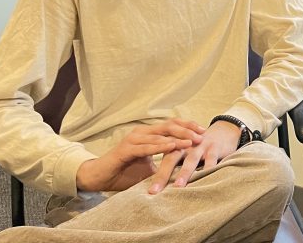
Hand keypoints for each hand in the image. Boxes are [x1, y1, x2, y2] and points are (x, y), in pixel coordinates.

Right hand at [75, 118, 204, 192]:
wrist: (99, 177)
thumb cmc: (124, 172)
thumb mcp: (149, 168)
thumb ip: (164, 164)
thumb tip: (184, 170)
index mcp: (149, 135)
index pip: (172, 125)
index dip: (188, 126)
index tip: (204, 131)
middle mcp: (142, 133)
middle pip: (169, 126)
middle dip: (187, 129)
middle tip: (202, 134)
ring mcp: (133, 139)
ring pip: (159, 135)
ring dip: (177, 138)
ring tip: (192, 141)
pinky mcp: (125, 149)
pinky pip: (146, 147)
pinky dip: (160, 146)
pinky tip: (171, 147)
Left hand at [147, 119, 243, 193]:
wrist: (225, 130)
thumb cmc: (200, 146)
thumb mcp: (186, 151)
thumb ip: (174, 164)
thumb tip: (157, 185)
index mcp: (176, 144)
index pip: (161, 159)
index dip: (153, 173)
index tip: (146, 191)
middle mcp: (186, 144)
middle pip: (171, 158)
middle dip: (162, 175)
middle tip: (154, 191)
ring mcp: (201, 145)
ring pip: (191, 159)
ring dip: (184, 172)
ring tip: (178, 187)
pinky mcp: (215, 148)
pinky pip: (211, 160)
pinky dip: (208, 170)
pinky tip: (205, 181)